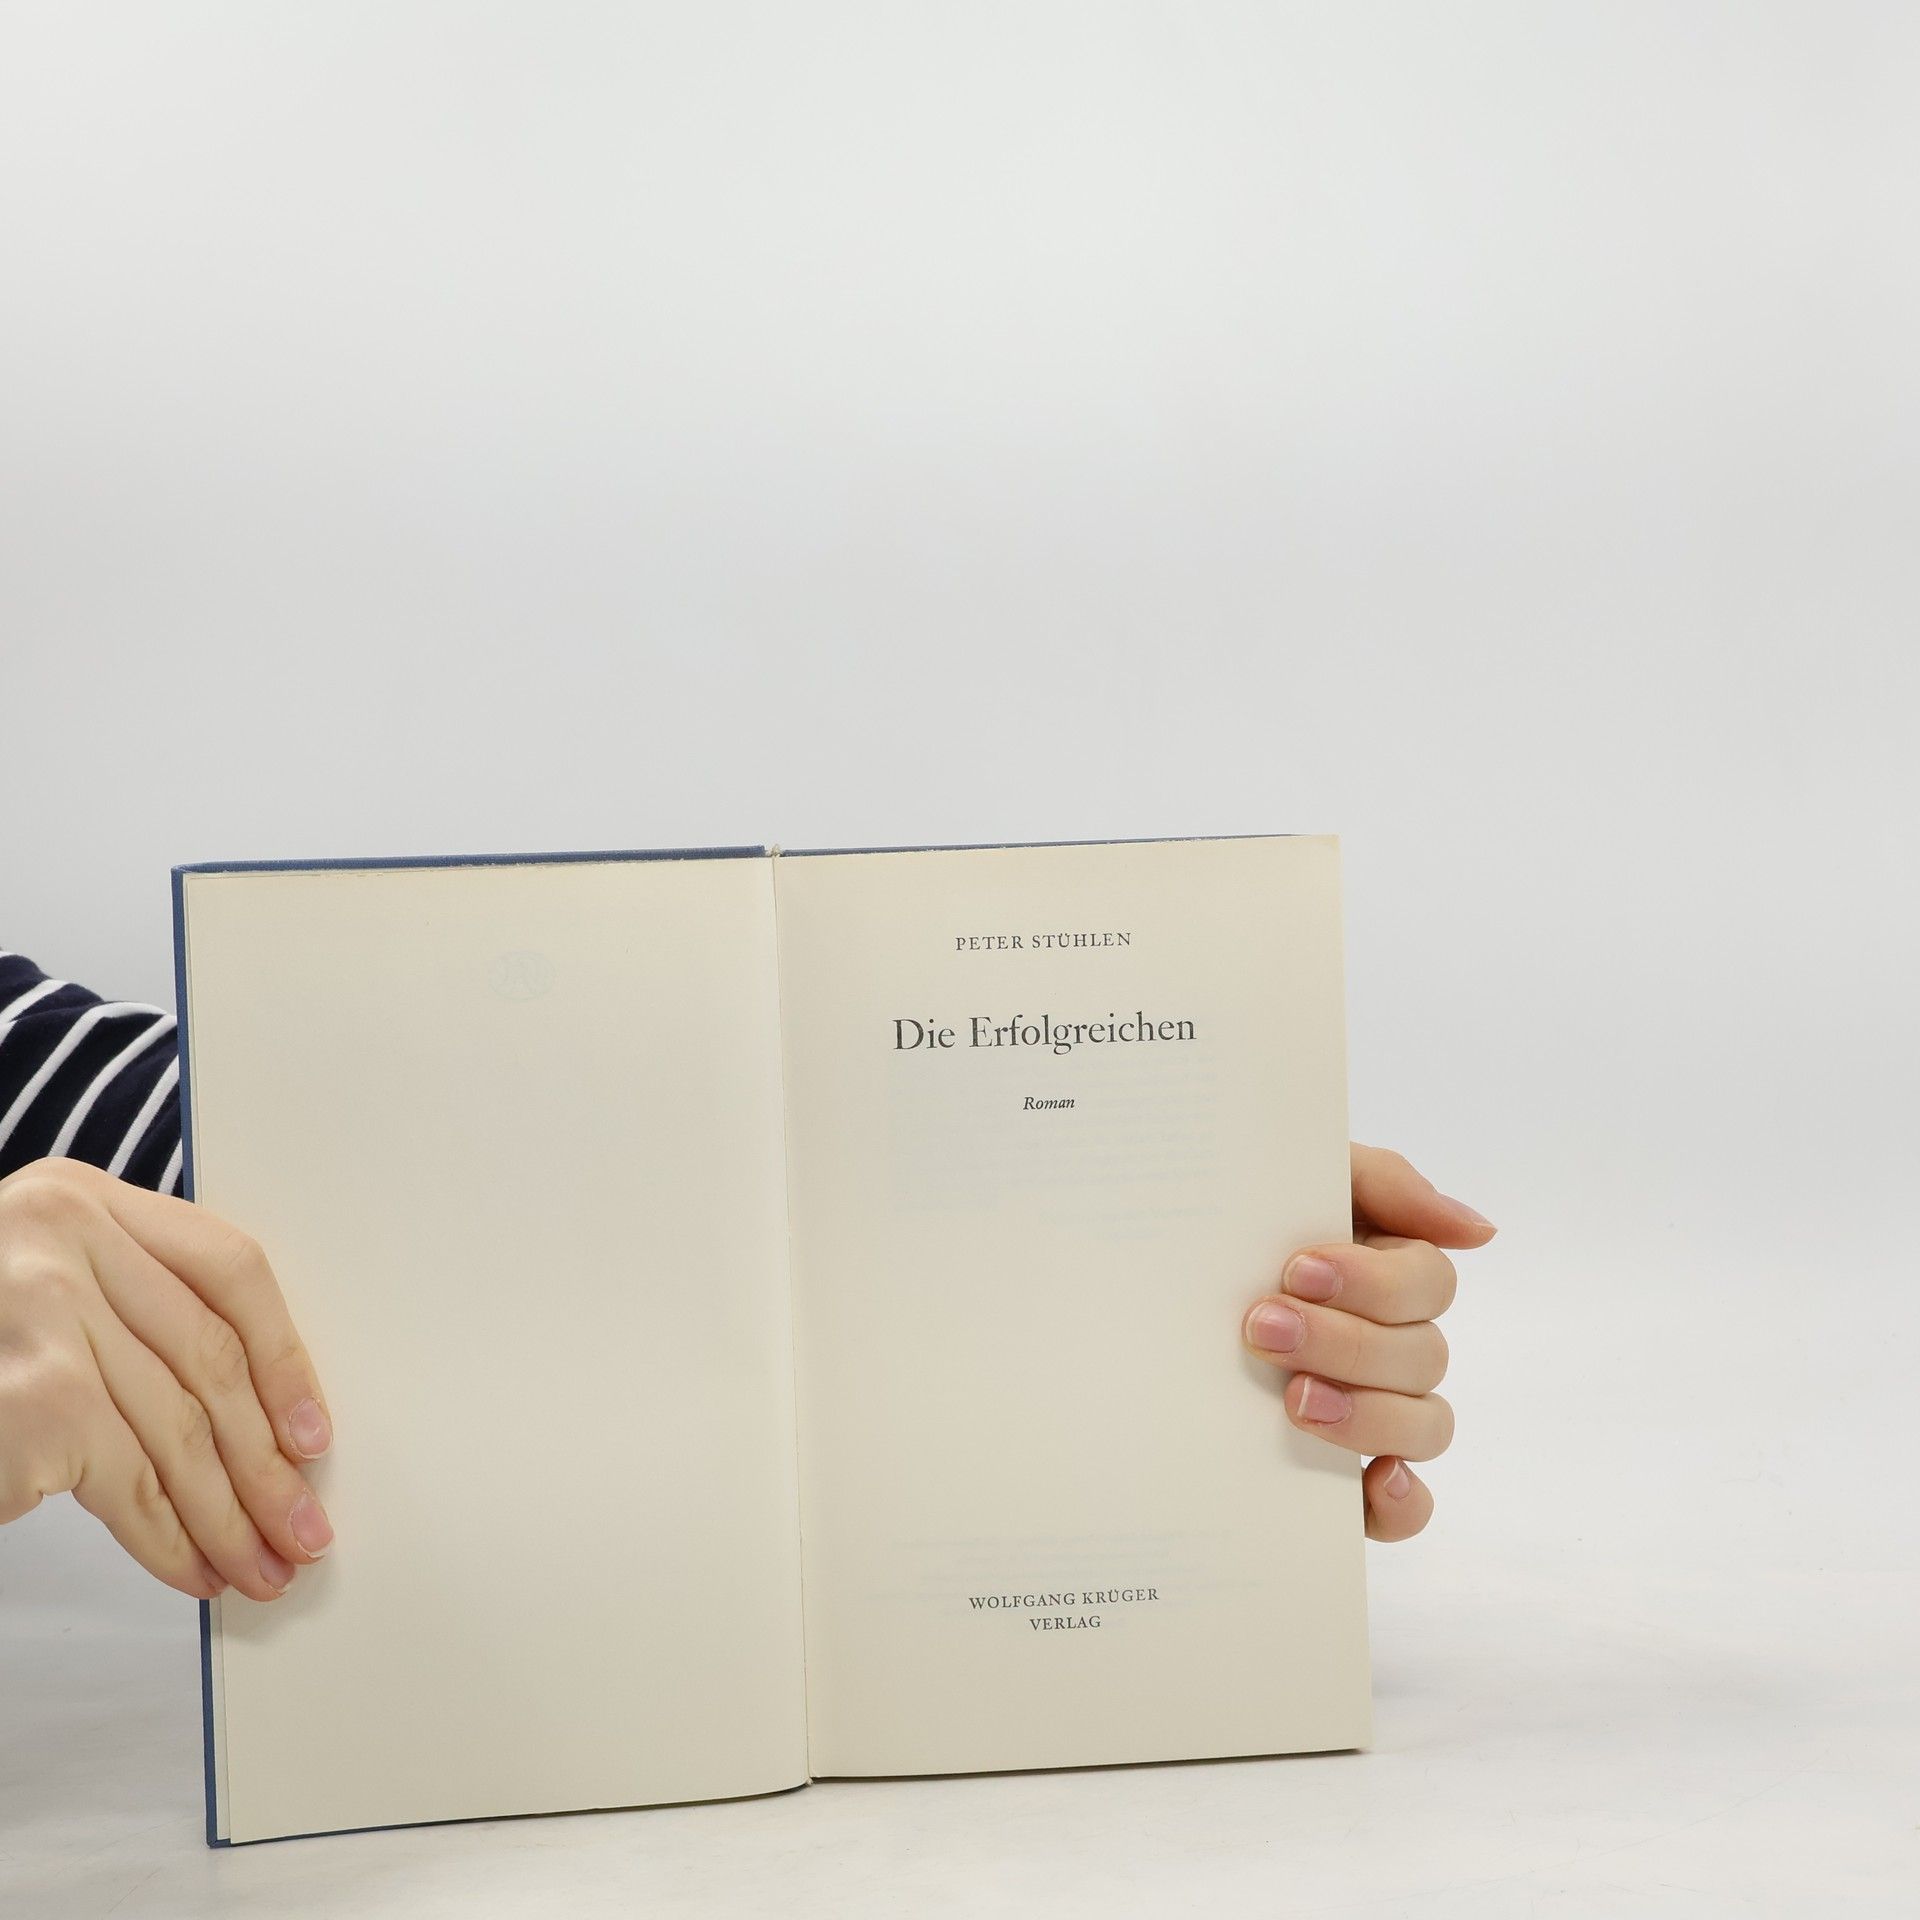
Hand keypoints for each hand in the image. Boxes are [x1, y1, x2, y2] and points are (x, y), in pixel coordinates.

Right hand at [0, 1157, 333, 1599]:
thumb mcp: (41, 1293)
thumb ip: (133, 1311)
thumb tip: (267, 1417)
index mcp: (79, 1197)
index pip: (227, 1265)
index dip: (285, 1356)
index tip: (314, 1432)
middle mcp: (61, 1235)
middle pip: (210, 1358)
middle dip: (268, 1460)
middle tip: (304, 1526)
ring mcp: (43, 1312)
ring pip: (180, 1429)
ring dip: (232, 1515)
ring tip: (263, 1567)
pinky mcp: (34, 1397)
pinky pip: (131, 1483)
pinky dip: (172, 1539)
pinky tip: (197, 1569)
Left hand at [1242, 1143, 1493, 1541]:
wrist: (1147, 1281)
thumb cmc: (1235, 1219)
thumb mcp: (1302, 1176)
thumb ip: (1385, 1182)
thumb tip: (1479, 1230)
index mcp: (1390, 1275)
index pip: (1428, 1284)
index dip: (1374, 1283)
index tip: (1296, 1270)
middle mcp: (1394, 1347)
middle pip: (1424, 1356)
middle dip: (1347, 1343)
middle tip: (1262, 1328)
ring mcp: (1377, 1412)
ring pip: (1427, 1426)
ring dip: (1370, 1415)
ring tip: (1293, 1401)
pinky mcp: (1350, 1476)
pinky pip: (1407, 1507)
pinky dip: (1404, 1503)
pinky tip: (1375, 1481)